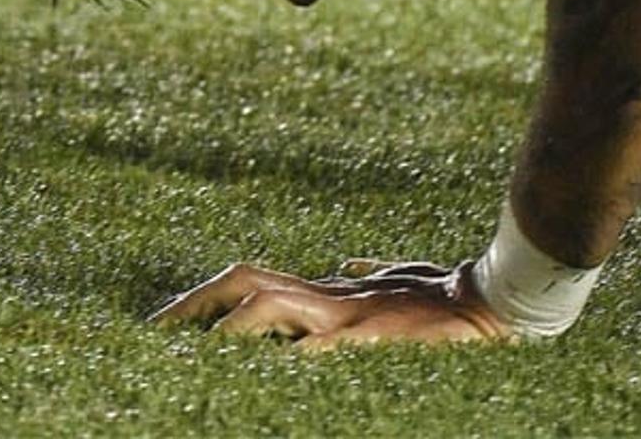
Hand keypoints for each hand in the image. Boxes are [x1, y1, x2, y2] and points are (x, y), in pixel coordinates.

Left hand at [149, 259, 509, 348]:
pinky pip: (308, 346)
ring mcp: (343, 317)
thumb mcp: (397, 278)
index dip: (207, 297)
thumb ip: (368, 274)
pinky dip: (277, 360)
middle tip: (154, 330)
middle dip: (195, 303)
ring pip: (266, 304)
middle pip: (246, 281)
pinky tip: (248, 375)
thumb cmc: (445, 294)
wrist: (486, 302)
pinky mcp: (365, 337)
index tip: (169, 322)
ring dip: (221, 326)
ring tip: (185, 352)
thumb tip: (347, 264)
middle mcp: (328, 298)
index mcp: (329, 291)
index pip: (253, 283)